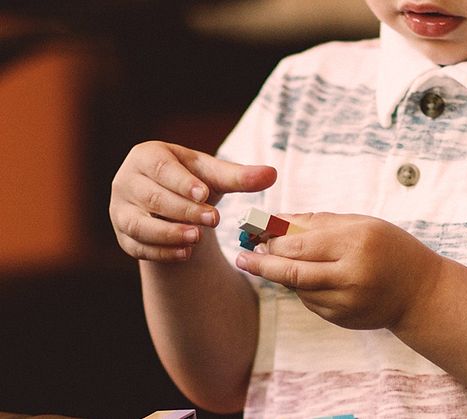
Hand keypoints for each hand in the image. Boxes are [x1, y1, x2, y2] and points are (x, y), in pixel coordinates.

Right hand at [109, 140, 275, 261]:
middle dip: (183, 210)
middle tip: (212, 219)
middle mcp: (126, 181)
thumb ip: (240, 176)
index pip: (161, 168)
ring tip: (196, 239)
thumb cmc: (194, 182)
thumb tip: (272, 174)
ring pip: (139, 224)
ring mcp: (119, 210)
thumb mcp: (215, 176)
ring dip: (168, 233)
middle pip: (152, 197)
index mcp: (147, 156)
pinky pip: (137, 246)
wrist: (173, 204)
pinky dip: (161, 252)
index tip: (204, 193)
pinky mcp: (122, 236)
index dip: (182, 182)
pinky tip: (185, 254)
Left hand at [236, 213, 444, 329]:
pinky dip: (302, 288)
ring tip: (273, 261)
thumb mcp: (361, 224)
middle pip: (291, 272)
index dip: (272, 239)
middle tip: (244, 256)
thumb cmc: (390, 248)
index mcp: (356, 243)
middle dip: (262, 263)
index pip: (300, 243)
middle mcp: (351, 275)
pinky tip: (309, 277)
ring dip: (282, 274)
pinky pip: (310, 301)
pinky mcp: (342, 319)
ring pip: (297, 288)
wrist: (421, 293)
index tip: (252, 233)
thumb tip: (275, 220)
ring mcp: (346, 302)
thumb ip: (318, 221)